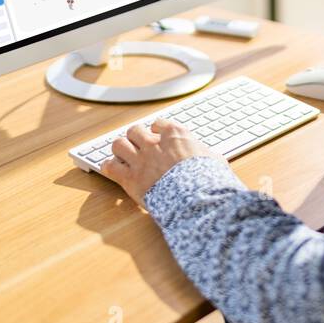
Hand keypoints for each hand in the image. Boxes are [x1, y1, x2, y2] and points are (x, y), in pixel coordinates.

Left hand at [99, 118, 221, 204]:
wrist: (195, 198)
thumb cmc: (208, 180)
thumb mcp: (214, 161)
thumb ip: (207, 155)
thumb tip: (213, 159)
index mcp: (175, 136)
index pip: (159, 124)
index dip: (156, 130)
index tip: (157, 135)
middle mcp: (154, 144)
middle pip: (134, 131)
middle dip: (135, 138)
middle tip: (138, 147)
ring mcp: (140, 160)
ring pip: (118, 144)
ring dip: (120, 150)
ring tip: (123, 156)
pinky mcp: (130, 179)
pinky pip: (109, 167)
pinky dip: (109, 167)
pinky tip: (113, 170)